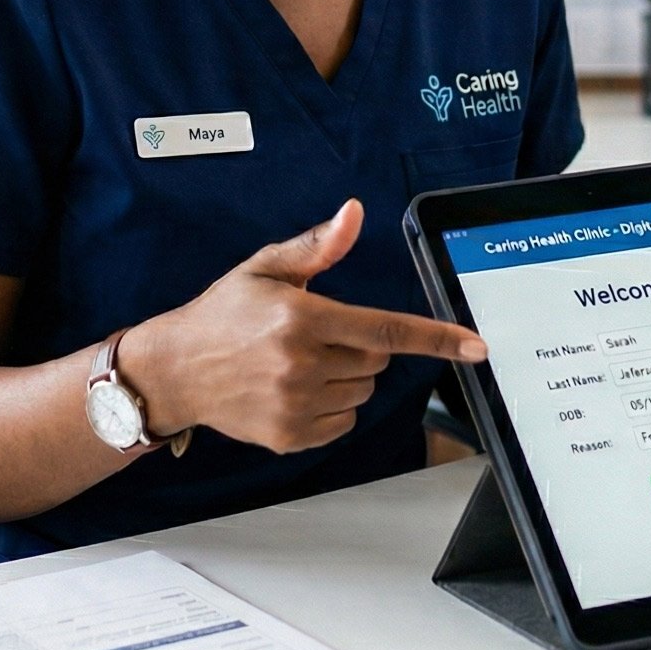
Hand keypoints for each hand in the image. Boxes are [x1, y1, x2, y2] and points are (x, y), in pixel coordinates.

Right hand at [125, 200, 487, 454]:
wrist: (175, 371)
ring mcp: (296, 405)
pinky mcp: (290, 436)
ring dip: (347, 378)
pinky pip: (343, 423)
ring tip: (300, 363)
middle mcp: (301, 365)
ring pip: (363, 393)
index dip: (437, 338)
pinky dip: (332, 408)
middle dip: (361, 348)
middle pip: (377, 363)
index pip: (385, 331)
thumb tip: (354, 213)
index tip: (475, 346)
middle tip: (319, 336)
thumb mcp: (265, 269)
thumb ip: (317, 246)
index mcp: (302, 318)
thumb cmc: (223, 314)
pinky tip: (296, 390)